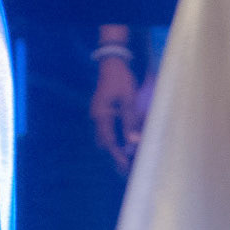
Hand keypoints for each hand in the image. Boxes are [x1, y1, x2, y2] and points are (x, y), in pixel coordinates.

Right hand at [90, 52, 144, 174]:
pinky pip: (106, 127)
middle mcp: (97, 115)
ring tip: (124, 158)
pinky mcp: (102, 109)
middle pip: (104, 140)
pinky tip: (122, 141)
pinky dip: (113, 136)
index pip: (109, 140)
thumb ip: (130, 121)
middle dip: (114, 153)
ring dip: (113, 145)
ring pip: (104, 134)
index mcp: (101, 114)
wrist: (112, 62)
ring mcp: (98, 112)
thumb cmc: (121, 79)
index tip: (125, 166)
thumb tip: (132, 141)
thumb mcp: (128, 100)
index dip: (117, 154)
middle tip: (125, 167)